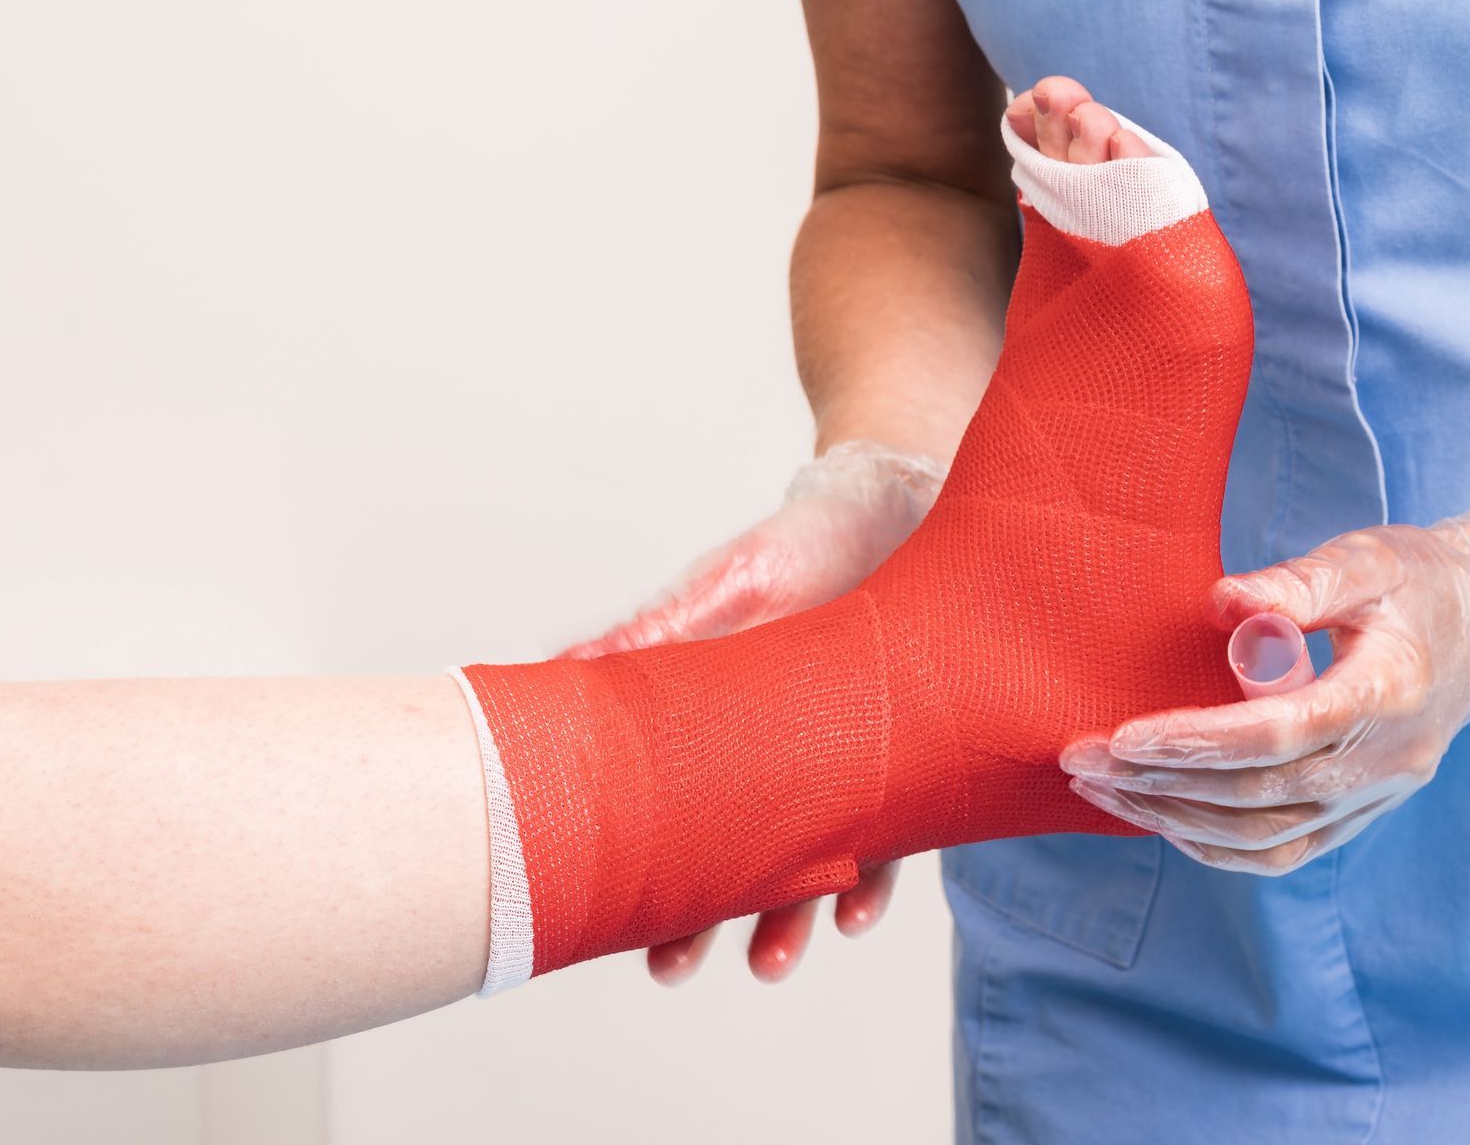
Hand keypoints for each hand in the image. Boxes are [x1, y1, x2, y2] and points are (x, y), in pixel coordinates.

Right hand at [561, 440, 944, 979]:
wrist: (908, 503)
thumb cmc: (807, 541)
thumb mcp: (732, 583)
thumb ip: (658, 632)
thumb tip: (558, 668)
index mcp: (719, 715)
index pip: (672, 804)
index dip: (641, 858)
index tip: (602, 915)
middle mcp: (776, 753)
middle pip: (730, 849)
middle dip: (698, 914)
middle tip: (670, 967)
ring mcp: (841, 765)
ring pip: (805, 862)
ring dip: (783, 917)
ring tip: (767, 964)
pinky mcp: (912, 766)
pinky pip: (890, 843)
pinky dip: (870, 884)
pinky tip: (853, 915)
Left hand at [1062, 498, 1469, 874]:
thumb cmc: (1422, 579)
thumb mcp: (1369, 557)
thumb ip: (1297, 582)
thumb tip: (1221, 602)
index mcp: (1390, 693)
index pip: (1281, 735)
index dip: (1199, 743)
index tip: (1122, 735)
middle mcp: (1388, 761)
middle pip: (1259, 795)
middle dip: (1160, 783)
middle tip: (1079, 758)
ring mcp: (1378, 795)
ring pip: (1265, 837)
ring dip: (1174, 820)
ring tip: (1099, 788)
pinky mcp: (1363, 810)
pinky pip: (1285, 850)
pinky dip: (1217, 846)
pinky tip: (1158, 817)